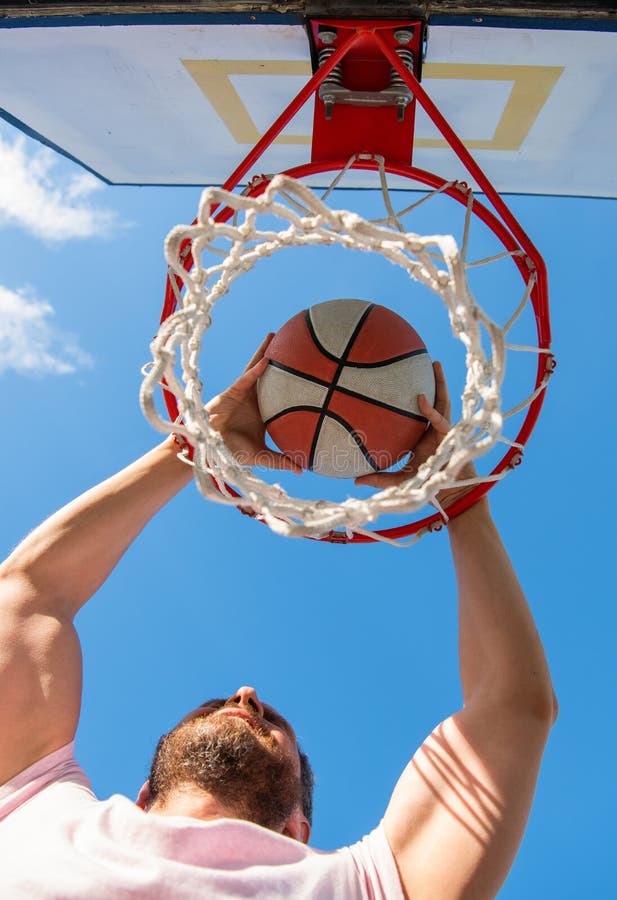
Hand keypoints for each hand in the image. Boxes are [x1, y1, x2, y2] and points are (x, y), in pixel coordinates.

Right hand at [206, 335, 301, 473]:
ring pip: (258, 368)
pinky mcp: (233, 391)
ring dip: (266, 352)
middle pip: (272, 375)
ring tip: (277, 335)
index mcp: (265, 410)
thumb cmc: (233, 451)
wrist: (211, 446)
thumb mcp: (261, 455)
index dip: (293, 382)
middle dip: (281, 359)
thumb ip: (281, 460)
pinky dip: (256, 369)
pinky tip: (267, 359)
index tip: (310, 373)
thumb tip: (303, 469)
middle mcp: (256, 398)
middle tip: (296, 343)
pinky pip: (247, 378)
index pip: (282, 393)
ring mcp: (245, 392)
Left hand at [354, 361, 475, 507]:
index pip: (417, 412)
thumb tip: (353, 480)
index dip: (412, 397)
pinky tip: (421, 399)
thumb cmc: (423, 486)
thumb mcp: (397, 480)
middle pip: (434, 400)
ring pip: (442, 402)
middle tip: (420, 361)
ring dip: (440, 383)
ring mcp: (443, 430)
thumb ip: (378, 478)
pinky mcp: (450, 436)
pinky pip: (439, 419)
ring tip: (434, 364)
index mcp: (421, 435)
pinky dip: (430, 409)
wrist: (447, 495)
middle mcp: (432, 429)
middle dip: (430, 381)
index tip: (398, 381)